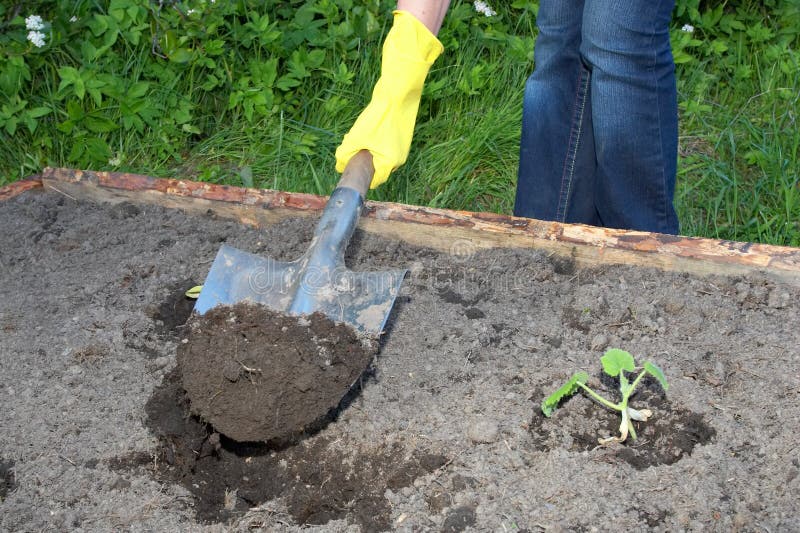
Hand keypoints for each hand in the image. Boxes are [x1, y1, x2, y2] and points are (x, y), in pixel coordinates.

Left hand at [335, 10, 442, 188]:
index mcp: (391, 163)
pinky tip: (367, 126)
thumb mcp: (356, 137)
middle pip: (375, 166)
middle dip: (361, 158)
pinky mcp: (399, 135)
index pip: (375, 180)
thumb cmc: (379, 117)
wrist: (397, 92)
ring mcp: (401, 146)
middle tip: (352, 144)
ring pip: (377, 154)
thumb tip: (339, 166)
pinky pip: (383, 144)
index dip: (360, 174)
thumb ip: (345, 154)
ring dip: (366, 147)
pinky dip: (373, 139)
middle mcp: (399, 158)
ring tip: (359, 133)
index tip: (349, 165)